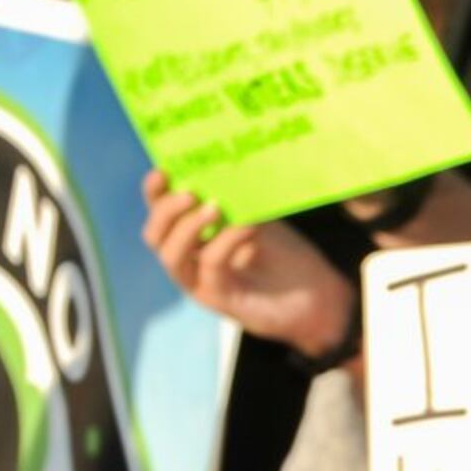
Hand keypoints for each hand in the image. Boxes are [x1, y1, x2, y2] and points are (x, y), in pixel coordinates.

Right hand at [143, 170, 356, 359]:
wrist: (316, 298)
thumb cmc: (286, 258)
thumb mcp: (258, 220)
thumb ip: (236, 204)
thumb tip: (222, 172)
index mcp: (192, 238)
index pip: (161, 214)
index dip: (154, 194)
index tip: (161, 172)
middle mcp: (189, 261)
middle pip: (155, 236)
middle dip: (165, 212)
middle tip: (189, 194)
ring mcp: (200, 282)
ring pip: (172, 256)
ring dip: (186, 229)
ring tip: (212, 208)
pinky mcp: (220, 298)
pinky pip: (211, 266)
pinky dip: (225, 242)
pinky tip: (246, 226)